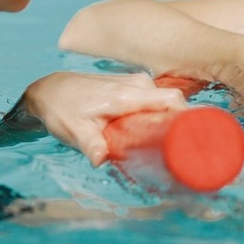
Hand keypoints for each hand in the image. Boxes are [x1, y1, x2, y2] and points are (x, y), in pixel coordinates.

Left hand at [19, 71, 187, 165]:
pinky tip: (152, 131)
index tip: (193, 137)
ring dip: (166, 120)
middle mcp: (136, 84)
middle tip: (179, 149)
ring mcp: (136, 81)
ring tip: (165, 144)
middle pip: (172, 102)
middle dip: (179, 124)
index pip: (170, 99)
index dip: (188, 116)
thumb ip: (90, 145)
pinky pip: (156, 98)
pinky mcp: (134, 84)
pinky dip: (158, 113)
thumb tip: (101, 161)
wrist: (50, 90)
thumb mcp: (75, 131)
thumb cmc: (62, 110)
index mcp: (126, 95)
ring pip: (164, 101)